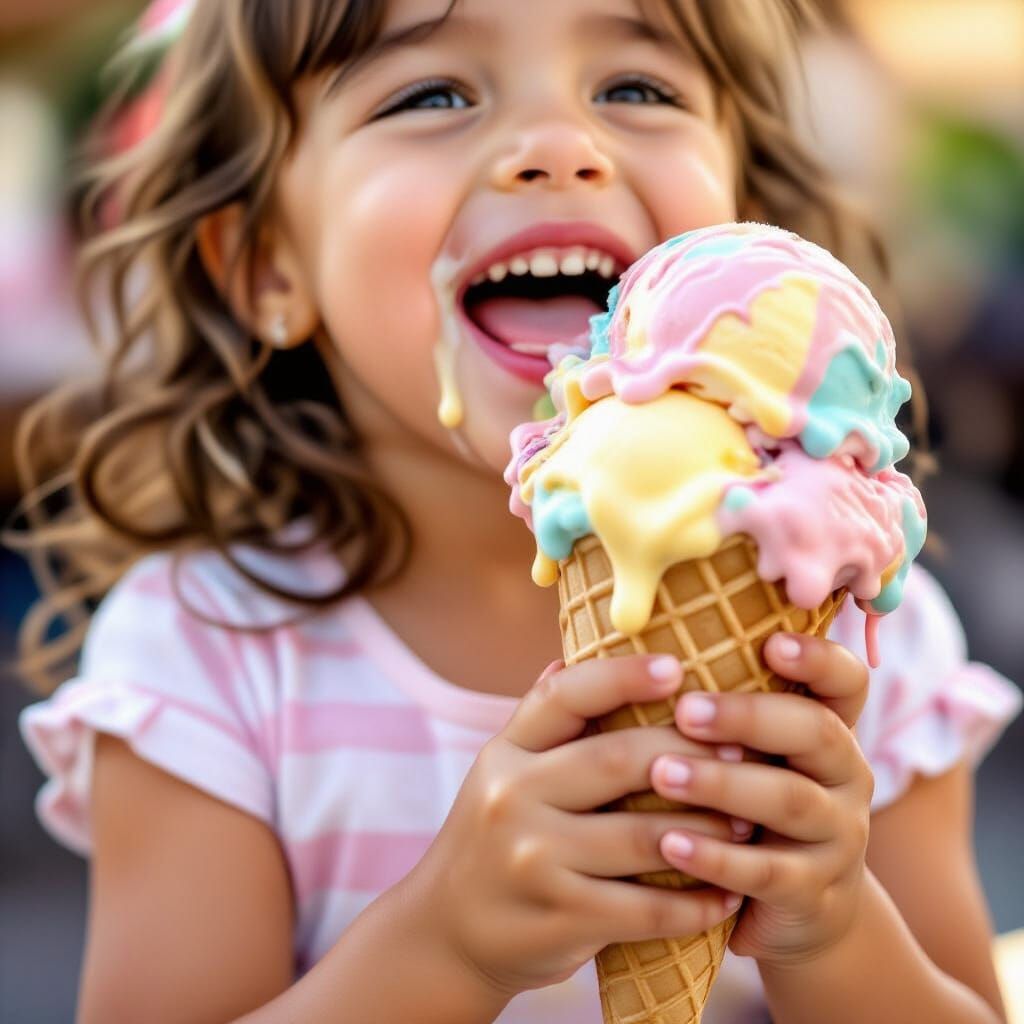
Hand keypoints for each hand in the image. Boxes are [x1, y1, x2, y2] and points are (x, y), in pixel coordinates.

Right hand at [413, 655, 746, 996]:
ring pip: (643, 835)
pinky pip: (645, 908)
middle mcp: (514, 797)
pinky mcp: (559, 918)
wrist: (446, 935)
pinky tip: (725, 895)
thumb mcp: (501, 774)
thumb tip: (569, 656)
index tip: (678, 666)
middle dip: (689, 753)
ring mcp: (534, 859)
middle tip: (743, 750)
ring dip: (707, 828)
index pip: (565, 697)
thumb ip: (540, 725)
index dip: (622, 676)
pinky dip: (694, 902)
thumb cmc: (493, 841)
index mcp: (505, 752)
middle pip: (616, 759)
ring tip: (748, 821)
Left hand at [648, 632, 873, 965]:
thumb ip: (692, 707)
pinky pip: (768, 872)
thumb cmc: (734, 806)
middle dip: (751, 715)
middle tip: (687, 710)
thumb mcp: (733, 754)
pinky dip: (718, 856)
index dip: (817, 657)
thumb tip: (581, 655)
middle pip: (817, 732)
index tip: (769, 643)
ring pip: (790, 800)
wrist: (779, 910)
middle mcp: (844, 774)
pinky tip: (669, 844)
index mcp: (823, 727)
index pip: (844, 680)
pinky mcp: (813, 893)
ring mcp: (836, 836)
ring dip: (723, 784)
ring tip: (663, 774)